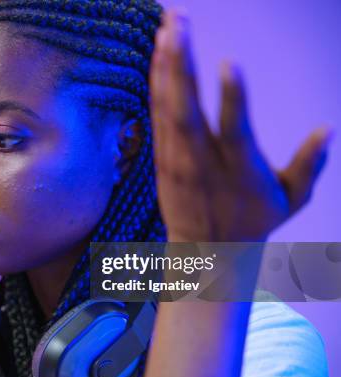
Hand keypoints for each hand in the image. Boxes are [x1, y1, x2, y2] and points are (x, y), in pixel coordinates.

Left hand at [150, 8, 332, 241]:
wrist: (204, 250)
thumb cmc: (252, 220)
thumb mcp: (290, 201)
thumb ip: (307, 166)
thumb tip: (328, 130)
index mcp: (238, 171)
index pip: (235, 132)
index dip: (234, 99)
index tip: (231, 64)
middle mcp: (201, 161)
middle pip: (187, 112)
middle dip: (182, 65)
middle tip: (180, 22)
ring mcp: (176, 158)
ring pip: (167, 107)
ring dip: (166, 64)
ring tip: (168, 24)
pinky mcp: (162, 155)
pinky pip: (157, 113)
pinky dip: (157, 81)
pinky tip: (158, 52)